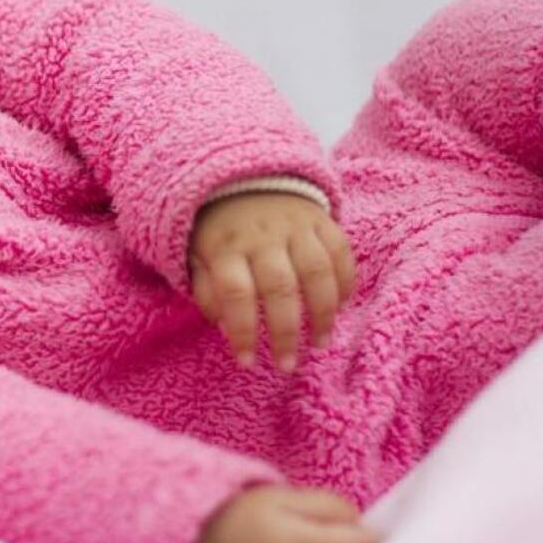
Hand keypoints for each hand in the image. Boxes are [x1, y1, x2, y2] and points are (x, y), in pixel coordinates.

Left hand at [188, 192, 355, 371]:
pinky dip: (346, 283)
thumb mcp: (197, 255)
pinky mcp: (322, 219)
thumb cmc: (220, 231)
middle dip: (285, 333)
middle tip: (287, 365)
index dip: (243, 331)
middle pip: (279, 288)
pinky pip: (341, 252)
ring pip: (317, 272)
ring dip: (323, 314)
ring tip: (320, 344)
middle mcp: (262, 235)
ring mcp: (295, 225)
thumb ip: (207, 290)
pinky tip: (341, 308)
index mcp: (226, 246)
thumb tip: (224, 327)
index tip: (247, 363)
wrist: (245, 177)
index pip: (235, 293)